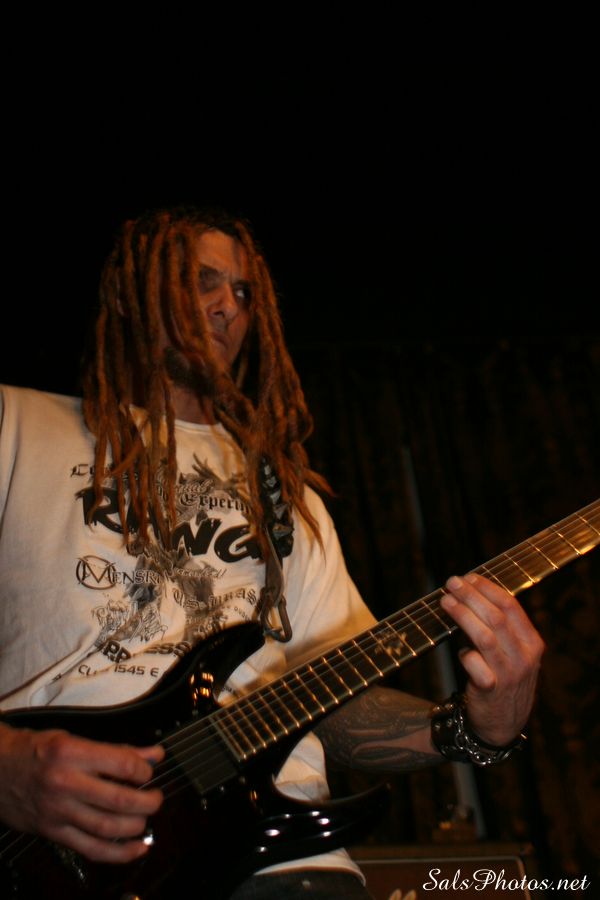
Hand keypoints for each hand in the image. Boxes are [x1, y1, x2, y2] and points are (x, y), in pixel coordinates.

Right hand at [0, 724, 163, 862]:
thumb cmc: (36, 750)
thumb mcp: (74, 738)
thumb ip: (116, 749)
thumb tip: (153, 755)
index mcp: (72, 753)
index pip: (121, 764)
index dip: (144, 770)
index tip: (149, 771)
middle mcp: (65, 783)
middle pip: (118, 799)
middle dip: (147, 802)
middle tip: (156, 798)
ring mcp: (58, 811)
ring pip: (107, 827)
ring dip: (136, 826)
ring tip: (146, 819)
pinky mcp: (53, 832)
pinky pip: (90, 848)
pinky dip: (118, 853)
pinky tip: (136, 849)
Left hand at [440, 572, 543, 745]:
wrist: (503, 723)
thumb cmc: (504, 678)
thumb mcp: (513, 653)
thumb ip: (500, 628)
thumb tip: (469, 593)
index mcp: (532, 642)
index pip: (511, 606)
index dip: (487, 588)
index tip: (468, 577)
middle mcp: (524, 657)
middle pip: (496, 617)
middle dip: (471, 596)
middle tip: (451, 583)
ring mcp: (509, 674)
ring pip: (484, 636)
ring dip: (462, 615)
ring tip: (445, 602)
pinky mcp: (491, 690)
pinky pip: (474, 664)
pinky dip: (464, 654)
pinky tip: (459, 651)